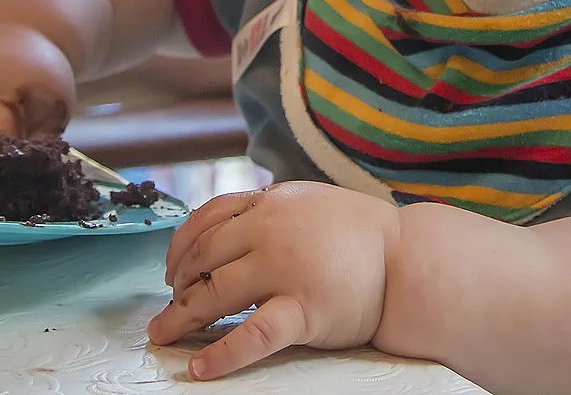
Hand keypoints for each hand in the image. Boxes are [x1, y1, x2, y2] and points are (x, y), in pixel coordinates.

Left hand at [147, 182, 399, 379]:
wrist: (407, 259)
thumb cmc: (358, 234)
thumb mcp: (306, 203)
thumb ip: (266, 211)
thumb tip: (219, 229)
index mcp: (270, 204)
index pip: (207, 220)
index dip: (180, 247)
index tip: (171, 270)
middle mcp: (271, 231)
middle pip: (204, 258)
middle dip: (177, 285)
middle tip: (166, 307)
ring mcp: (286, 269)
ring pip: (216, 294)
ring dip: (182, 316)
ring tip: (163, 334)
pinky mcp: (303, 310)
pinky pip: (253, 335)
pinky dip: (222, 354)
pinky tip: (201, 366)